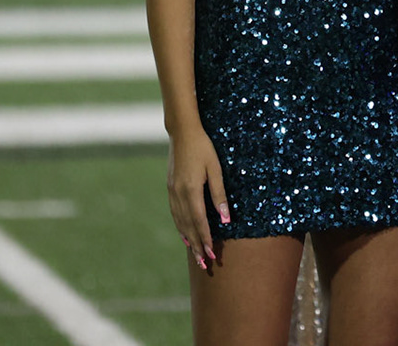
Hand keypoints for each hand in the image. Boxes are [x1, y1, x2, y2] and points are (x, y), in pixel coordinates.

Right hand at [166, 127, 228, 268]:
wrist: (182, 132)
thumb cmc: (203, 148)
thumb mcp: (215, 169)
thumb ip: (219, 194)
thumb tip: (226, 219)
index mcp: (191, 190)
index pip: (199, 221)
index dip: (205, 239)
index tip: (211, 254)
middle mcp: (179, 194)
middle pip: (188, 226)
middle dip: (197, 245)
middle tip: (205, 264)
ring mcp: (172, 192)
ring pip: (180, 222)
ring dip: (189, 239)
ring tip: (196, 254)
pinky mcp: (170, 188)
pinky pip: (175, 213)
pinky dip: (180, 227)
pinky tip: (184, 234)